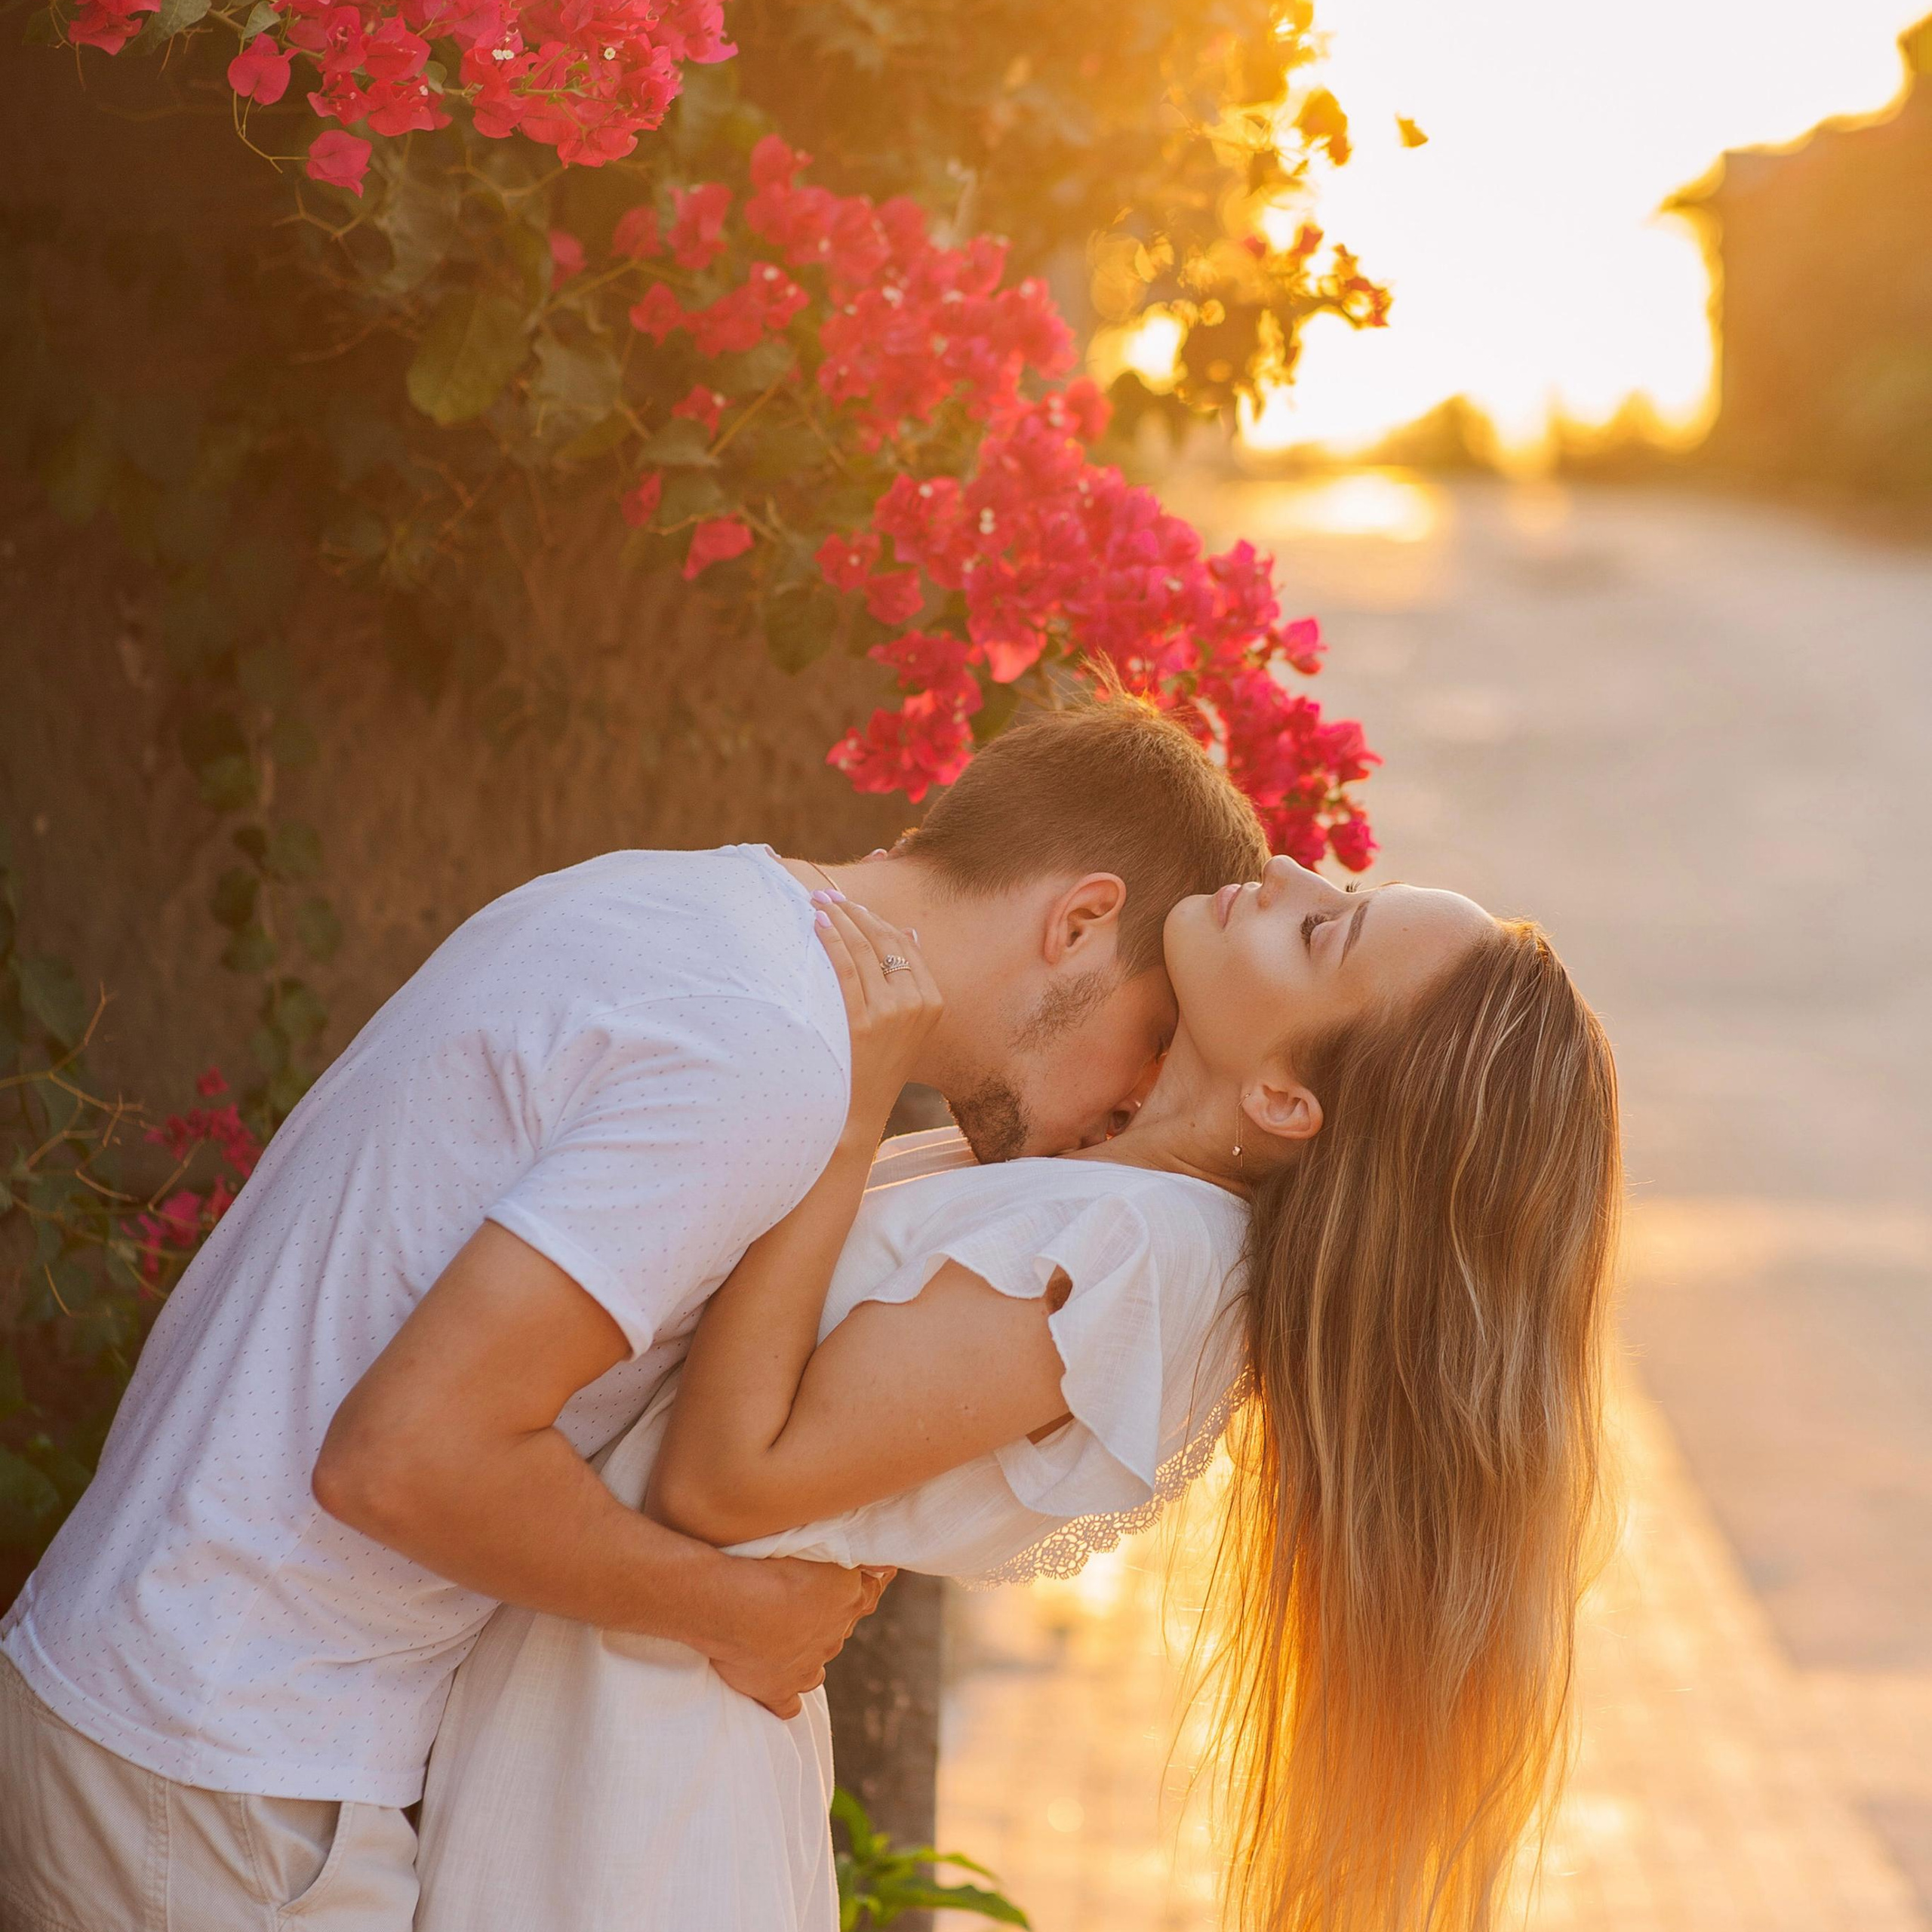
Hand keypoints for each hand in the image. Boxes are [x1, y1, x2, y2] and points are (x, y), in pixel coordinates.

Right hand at [707, 1553, 893, 1717]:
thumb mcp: (815, 1542)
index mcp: (848, 1595)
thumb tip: (877, 1560)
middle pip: (840, 1627)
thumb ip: (841, 1555)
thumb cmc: (769, 1561)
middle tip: (800, 1601)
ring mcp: (808, 1667)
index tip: (871, 1575)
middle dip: (827, 1617)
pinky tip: (776, 1683)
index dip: (868, 1582)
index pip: (871, 1590)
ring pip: (818, 1666)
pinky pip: (790, 1704)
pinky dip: (785, 1696)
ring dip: (808, 1653)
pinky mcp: (779, 1691)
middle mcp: (834, 1635)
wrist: (732, 1602)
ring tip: (785, 1638)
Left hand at [811, 893, 942, 1146]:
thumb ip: (911, 981)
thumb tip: (909, 932)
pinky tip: (816, 926)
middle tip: (829, 895)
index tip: (853, 904)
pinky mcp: (861, 1022)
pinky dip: (830, 941)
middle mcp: (915, 1004)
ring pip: (862, 950)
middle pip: (883, 941)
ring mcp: (890, 1013)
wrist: (856, 1114)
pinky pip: (844, 969)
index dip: (877, 919)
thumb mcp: (907, 1026)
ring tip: (818, 903)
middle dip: (855, 912)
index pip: (904, 944)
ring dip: (838, 919)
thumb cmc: (876, 1068)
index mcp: (932, 1001)